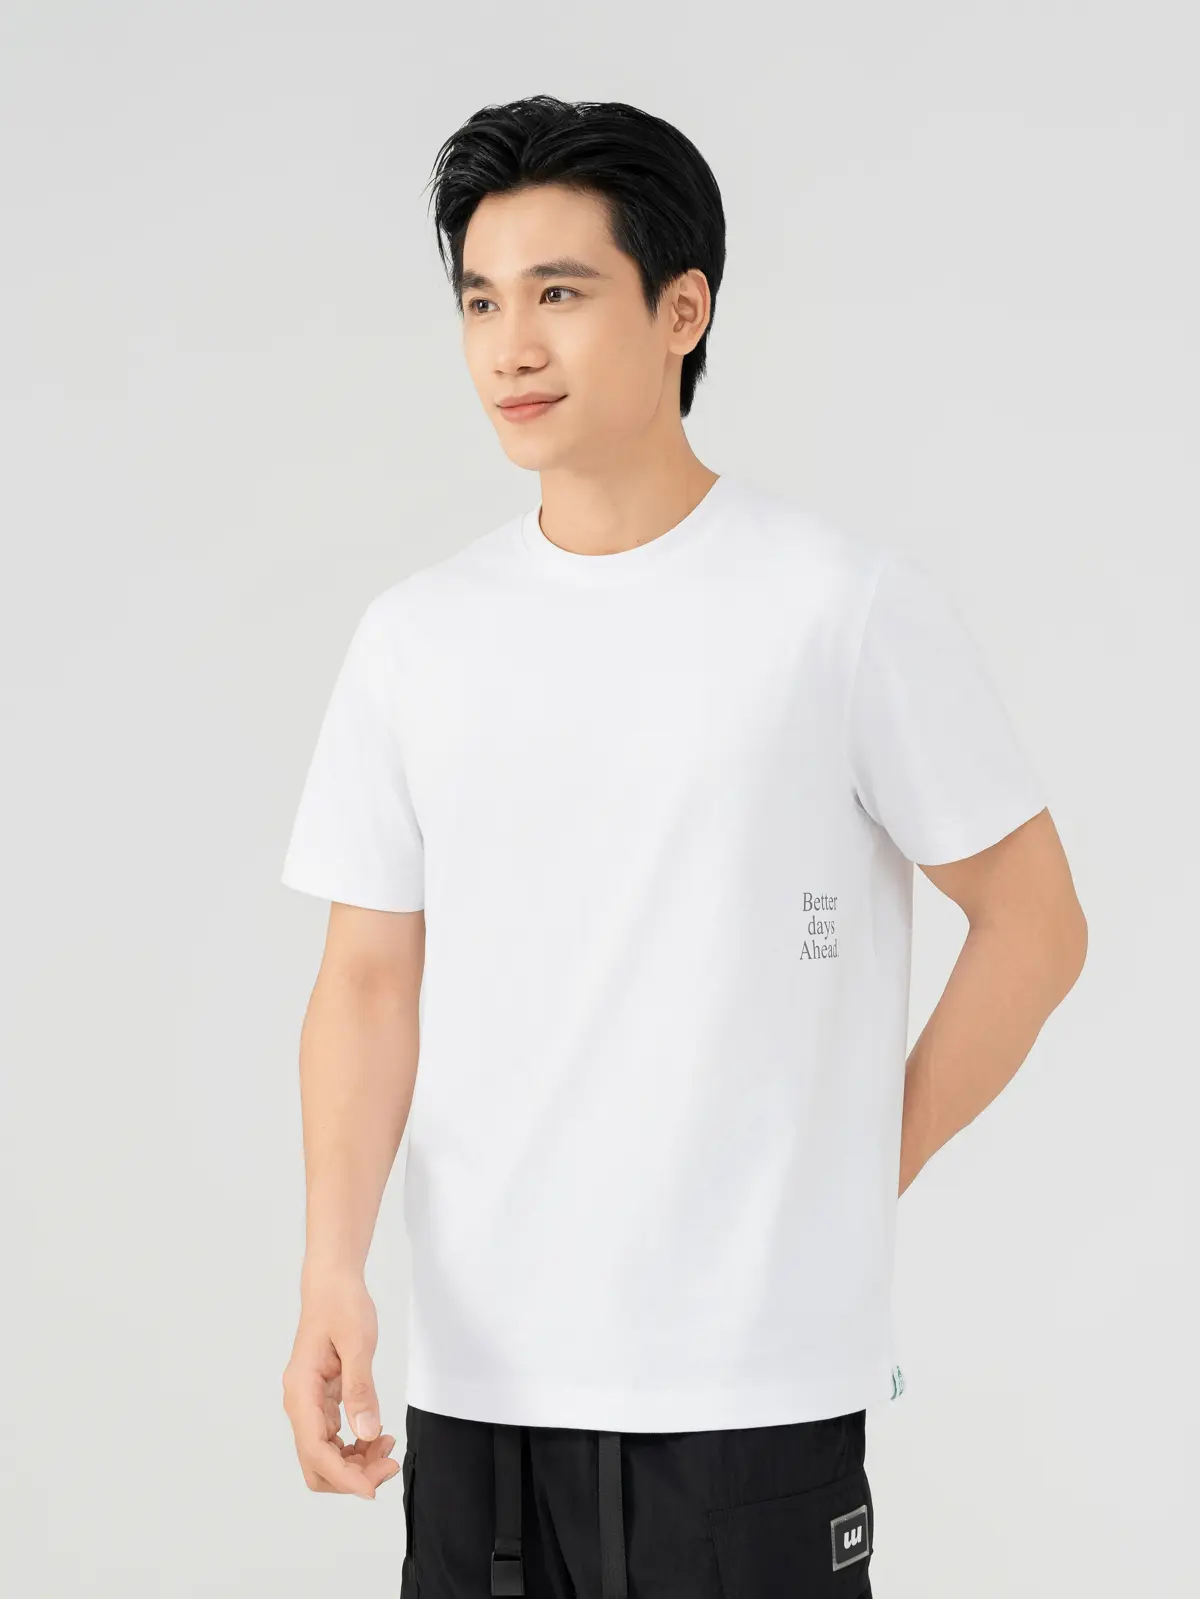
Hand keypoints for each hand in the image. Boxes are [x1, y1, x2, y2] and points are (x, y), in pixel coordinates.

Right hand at [282, 1266, 401, 1498]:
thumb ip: (360, 1389)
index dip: (344, 1477)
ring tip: (388, 1447)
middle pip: (316, 1464)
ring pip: (325, 1455)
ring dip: (355, 1463)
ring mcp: (308, 1404)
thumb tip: (367, 1432)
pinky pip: (333, 1438)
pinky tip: (377, 1435)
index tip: (374, 1489)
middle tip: (390, 1463)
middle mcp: (299, 1403)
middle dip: (351, 1475)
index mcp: (300, 1392)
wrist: (332, 1283)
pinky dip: (354, 1446)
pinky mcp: (321, 1400)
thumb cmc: (342, 1305)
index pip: (316, 1452)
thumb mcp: (357, 1343)